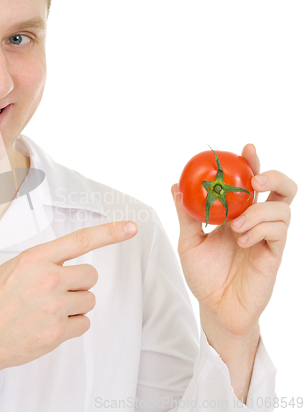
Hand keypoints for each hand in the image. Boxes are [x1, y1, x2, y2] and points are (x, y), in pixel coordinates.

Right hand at [0, 220, 137, 388]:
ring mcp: (53, 307)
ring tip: (48, 311)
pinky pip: (83, 324)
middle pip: (90, 276)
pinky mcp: (56, 333)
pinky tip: (49, 326)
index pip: (80, 240)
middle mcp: (48, 279)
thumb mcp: (12, 269)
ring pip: (89, 301)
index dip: (109, 232)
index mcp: (35, 258)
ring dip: (75, 305)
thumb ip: (42, 263)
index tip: (130, 227)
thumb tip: (67, 264)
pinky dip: (72, 325)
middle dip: (80, 283)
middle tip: (58, 292)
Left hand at [171, 144, 296, 336]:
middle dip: (272, 176)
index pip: (250, 184)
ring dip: (259, 211)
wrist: (215, 307)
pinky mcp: (274, 254)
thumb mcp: (189, 241)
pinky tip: (242, 240)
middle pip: (280, 189)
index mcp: (237, 214)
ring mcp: (267, 238)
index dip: (252, 164)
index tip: (246, 148)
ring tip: (236, 226)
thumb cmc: (204, 275)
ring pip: (281, 208)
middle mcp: (256, 222)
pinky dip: (260, 229)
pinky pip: (278, 232)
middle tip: (254, 178)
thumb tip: (175, 186)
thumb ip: (187, 215)